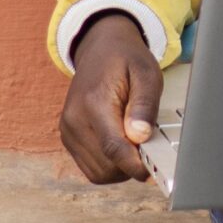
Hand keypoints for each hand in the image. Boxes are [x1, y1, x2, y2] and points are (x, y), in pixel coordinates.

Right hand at [59, 12, 162, 182]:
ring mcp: (68, 131)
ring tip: (133, 142)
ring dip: (120, 168)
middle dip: (130, 164)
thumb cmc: (126, 60)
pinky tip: (121, 144)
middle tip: (148, 147)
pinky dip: (109, 165)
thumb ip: (144, 105)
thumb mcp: (147, 73)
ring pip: (98, 172)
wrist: (100, 49)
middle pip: (106, 165)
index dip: (135, 165)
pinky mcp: (68, 139)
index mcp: (93, 102)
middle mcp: (74, 120)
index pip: (113, 147)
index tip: (154, 173)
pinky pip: (91, 168)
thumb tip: (140, 137)